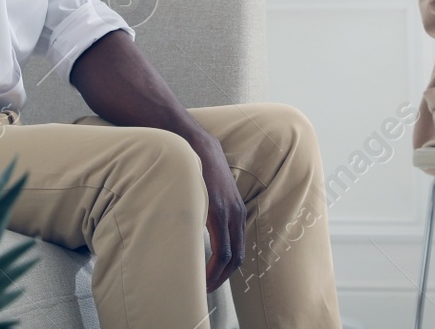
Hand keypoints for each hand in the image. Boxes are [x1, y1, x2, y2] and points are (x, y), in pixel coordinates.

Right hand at [195, 138, 245, 291]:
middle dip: (223, 277)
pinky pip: (221, 247)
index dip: (226, 268)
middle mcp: (237, 214)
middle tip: (208, 288)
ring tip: (204, 285)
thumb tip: (199, 230)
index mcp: (236, 212)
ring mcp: (229, 213)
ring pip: (230, 256)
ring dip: (218, 275)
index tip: (212, 279)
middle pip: (237, 257)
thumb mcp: (210, 194)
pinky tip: (202, 271)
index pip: (237, 249)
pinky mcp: (218, 211)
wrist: (197, 146)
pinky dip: (213, 265)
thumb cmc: (199, 170)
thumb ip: (211, 212)